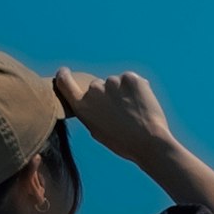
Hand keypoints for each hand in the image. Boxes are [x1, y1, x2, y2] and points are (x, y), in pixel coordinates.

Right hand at [51, 66, 179, 167]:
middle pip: (98, 86)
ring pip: (116, 83)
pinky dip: (137, 89)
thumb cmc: (124, 142)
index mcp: (82, 106)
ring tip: (135, 112)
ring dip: (124, 92)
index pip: (65, 83)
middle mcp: (93, 91)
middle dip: (108, 95)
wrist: (149, 142)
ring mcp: (112, 82)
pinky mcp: (130, 78)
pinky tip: (142, 105)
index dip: (64, 75)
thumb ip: (91, 111)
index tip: (64, 71)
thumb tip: (94, 101)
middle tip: (122, 113)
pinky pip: (131, 81)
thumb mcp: (98, 131)